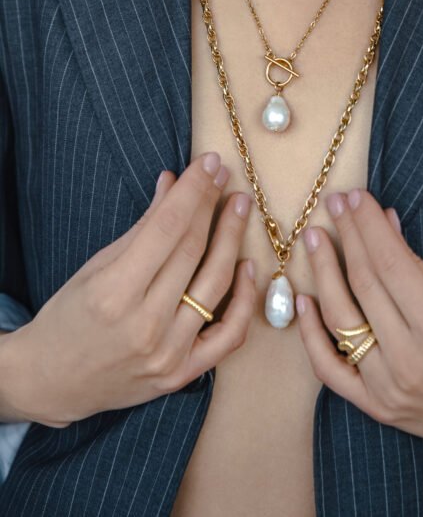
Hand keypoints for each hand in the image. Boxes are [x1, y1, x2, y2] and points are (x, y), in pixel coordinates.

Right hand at [1, 152, 255, 427]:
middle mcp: (144, 325)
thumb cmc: (70, 317)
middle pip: (192, 251)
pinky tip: (247, 266)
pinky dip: (243, 299)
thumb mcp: (97, 266)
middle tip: (225, 176)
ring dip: (233, 240)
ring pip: (215, 285)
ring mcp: (167, 353)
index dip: (192, 191)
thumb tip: (173, 182)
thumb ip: (142, 227)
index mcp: (113, 293)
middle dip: (212, 206)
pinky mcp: (183, 373)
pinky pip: (229, 335)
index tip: (209, 163)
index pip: (166, 229)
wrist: (54, 381)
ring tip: (240, 207)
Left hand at [295, 188, 422, 464]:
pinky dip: (311, 334)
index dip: (368, 226)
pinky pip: (329, 368)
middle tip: (334, 205)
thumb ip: (418, 265)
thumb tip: (383, 221)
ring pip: (340, 321)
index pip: (391, 264)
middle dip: (347, 237)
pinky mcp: (375, 406)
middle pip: (364, 285)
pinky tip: (304, 299)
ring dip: (322, 273)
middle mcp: (410, 360)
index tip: (355, 197)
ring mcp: (388, 388)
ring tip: (314, 239)